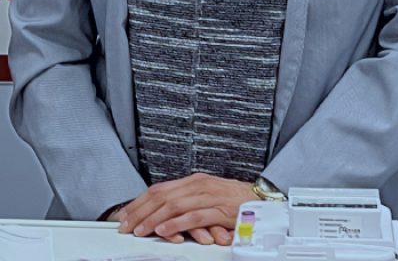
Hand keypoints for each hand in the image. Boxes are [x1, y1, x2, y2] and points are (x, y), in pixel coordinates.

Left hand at [117, 172, 252, 244]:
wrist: (259, 199)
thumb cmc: (232, 200)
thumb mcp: (205, 195)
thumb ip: (186, 199)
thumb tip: (160, 210)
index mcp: (194, 181)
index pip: (160, 188)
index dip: (139, 202)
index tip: (125, 215)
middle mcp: (199, 185)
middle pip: (163, 195)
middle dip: (140, 211)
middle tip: (125, 226)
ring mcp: (208, 196)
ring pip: (174, 205)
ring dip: (154, 219)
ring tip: (140, 230)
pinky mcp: (218, 210)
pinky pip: (193, 216)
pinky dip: (176, 224)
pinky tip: (164, 230)